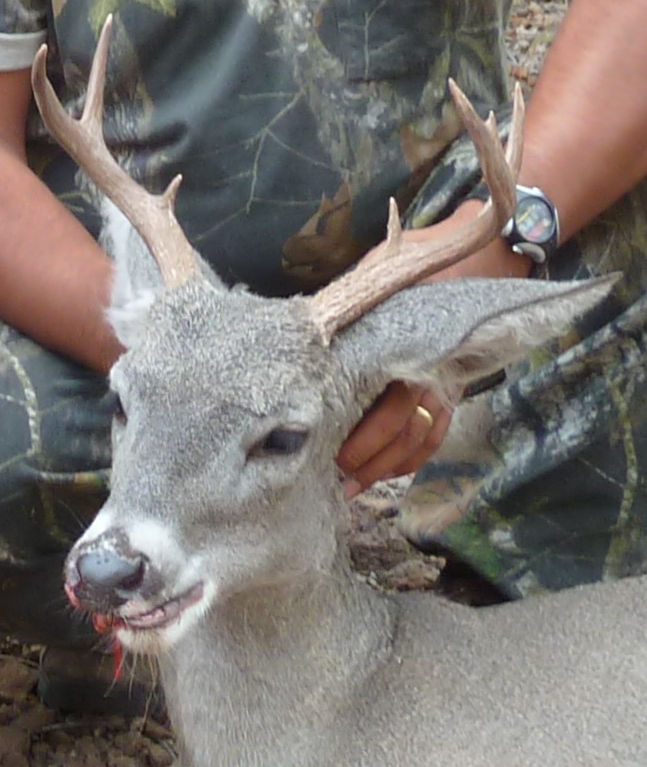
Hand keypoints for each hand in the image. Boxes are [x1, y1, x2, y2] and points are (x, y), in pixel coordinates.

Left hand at [335, 200, 533, 496]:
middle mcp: (430, 370)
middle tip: (336, 475)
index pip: (389, 405)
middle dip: (367, 457)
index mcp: (407, 347)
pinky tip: (381, 474)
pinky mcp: (450, 393)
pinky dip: (408, 461)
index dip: (364, 437)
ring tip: (351, 484)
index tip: (333, 456)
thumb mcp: (382, 272)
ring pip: (416, 440)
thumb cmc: (416, 266)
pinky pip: (432, 438)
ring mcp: (444, 384)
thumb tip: (312, 322)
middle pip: (400, 428)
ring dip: (385, 467)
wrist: (479, 258)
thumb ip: (356, 295)